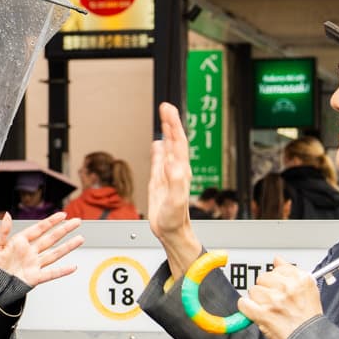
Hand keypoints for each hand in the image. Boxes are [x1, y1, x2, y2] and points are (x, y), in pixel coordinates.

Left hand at [0, 212, 82, 287]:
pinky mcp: (34, 277)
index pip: (39, 229)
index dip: (51, 222)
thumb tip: (8, 216)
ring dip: (67, 247)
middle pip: (51, 238)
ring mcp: (33, 264)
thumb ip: (2, 231)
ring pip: (54, 254)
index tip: (62, 215)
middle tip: (76, 222)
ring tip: (80, 239)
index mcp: (19, 242)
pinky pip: (51, 274)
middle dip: (64, 230)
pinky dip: (62, 271)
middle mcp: (29, 252)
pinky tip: (72, 267)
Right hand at [147, 101, 202, 278]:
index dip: (174, 125)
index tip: (168, 110)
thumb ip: (175, 181)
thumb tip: (172, 163)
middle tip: (165, 106)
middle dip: (170, 122)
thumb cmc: (175, 220)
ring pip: (168, 147)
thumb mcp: (176, 201)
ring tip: (163, 118)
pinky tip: (157, 143)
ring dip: (166, 132)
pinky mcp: (160, 182)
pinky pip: (159, 160)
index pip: (179, 142)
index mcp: (181, 171)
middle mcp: (176, 169)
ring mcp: (168, 174)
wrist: (171, 232)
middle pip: (174, 140)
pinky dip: (158, 149)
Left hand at [237, 257, 322, 338]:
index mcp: (301, 280)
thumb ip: (292, 272)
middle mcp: (287, 288)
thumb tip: (278, 259)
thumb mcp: (309, 291)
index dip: (276, 279)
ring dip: (258, 301)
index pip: (278, 268)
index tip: (278, 287)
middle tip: (275, 302)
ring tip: (270, 310)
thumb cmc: (309, 320)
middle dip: (266, 290)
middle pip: (263, 278)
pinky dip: (247, 309)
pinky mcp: (263, 313)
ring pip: (253, 291)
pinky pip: (244, 303)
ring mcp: (274, 300)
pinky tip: (256, 313)